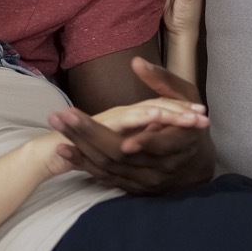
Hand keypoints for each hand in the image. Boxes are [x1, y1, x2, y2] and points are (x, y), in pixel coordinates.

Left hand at [48, 57, 214, 193]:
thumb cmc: (189, 123)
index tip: (122, 137)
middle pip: (123, 156)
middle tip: (65, 116)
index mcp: (180, 143)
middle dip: (91, 135)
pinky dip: (83, 164)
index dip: (144, 141)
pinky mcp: (132, 187)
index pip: (161, 145)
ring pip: (110, 167)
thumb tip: (137, 63)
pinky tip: (64, 149)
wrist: (193, 165)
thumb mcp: (186, 98)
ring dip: (81, 148)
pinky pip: (104, 177)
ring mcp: (145, 180)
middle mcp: (162, 167)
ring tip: (58, 127)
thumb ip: (164, 81)